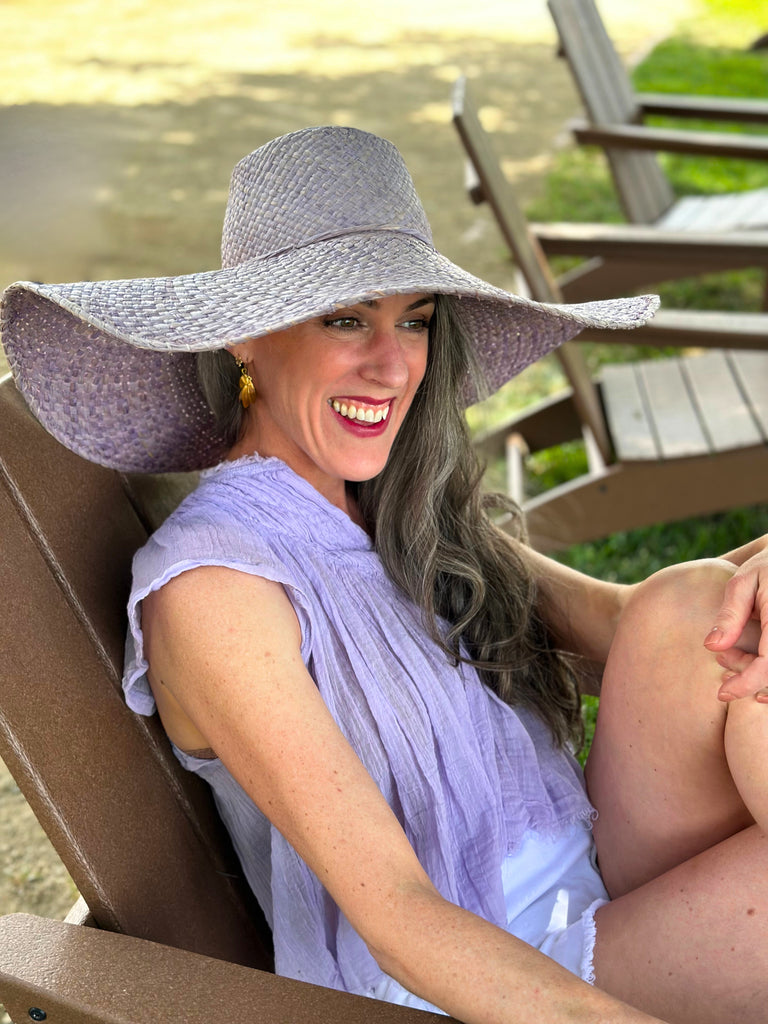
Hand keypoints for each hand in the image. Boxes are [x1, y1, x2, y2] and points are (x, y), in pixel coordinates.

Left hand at [704, 544, 767, 701]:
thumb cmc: (767, 566)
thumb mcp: (743, 582)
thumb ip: (730, 614)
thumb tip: (712, 647)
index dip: (746, 684)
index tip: (721, 693)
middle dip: (746, 676)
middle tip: (720, 658)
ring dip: (757, 674)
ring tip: (730, 655)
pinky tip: (752, 670)